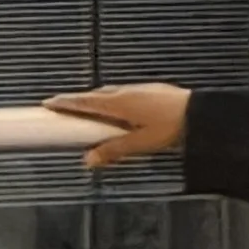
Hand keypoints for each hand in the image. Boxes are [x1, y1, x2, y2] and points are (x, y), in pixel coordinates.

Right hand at [46, 82, 190, 168]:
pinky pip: (124, 94)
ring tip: (89, 112)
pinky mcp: (151, 90)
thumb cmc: (170, 128)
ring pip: (111, 93)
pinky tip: (119, 111)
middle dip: (78, 101)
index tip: (48, 103)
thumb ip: (113, 150)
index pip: (85, 102)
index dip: (65, 103)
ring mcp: (140, 89)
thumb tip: (87, 160)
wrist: (199, 113)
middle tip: (64, 108)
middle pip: (95, 95)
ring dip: (96, 101)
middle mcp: (126, 92)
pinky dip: (113, 101)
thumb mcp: (139, 144)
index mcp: (119, 103)